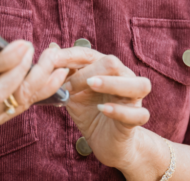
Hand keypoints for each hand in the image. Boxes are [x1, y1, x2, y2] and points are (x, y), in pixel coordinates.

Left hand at [51, 47, 152, 169]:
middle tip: (68, 86)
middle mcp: (124, 78)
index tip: (52, 60)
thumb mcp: (73, 93)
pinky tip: (103, 109)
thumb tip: (52, 48)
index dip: (70, 56)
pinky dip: (120, 110)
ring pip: (137, 84)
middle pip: (112, 63)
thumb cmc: (90, 112)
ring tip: (92, 86)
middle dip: (87, 71)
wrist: (105, 141)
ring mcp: (134, 99)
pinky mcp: (137, 119)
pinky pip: (138, 113)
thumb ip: (64, 73)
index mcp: (107, 69)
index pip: (89, 54)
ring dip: (112, 83)